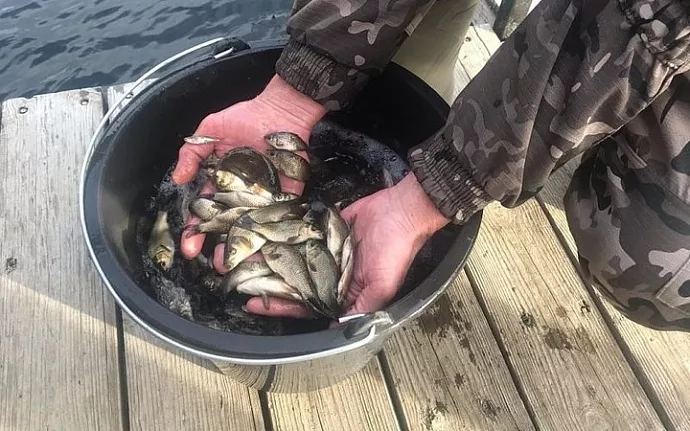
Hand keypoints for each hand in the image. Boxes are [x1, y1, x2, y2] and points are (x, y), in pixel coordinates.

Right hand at [172, 75, 326, 259]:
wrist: (280, 109)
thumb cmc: (246, 117)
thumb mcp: (209, 132)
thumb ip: (191, 155)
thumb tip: (177, 179)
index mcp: (222, 182)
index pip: (206, 211)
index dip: (196, 230)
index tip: (189, 246)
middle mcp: (242, 193)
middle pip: (229, 225)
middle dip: (219, 245)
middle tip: (214, 262)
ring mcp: (264, 196)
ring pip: (252, 227)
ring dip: (245, 246)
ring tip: (236, 263)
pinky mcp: (286, 194)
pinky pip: (280, 217)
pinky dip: (274, 233)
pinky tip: (264, 250)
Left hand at [243, 173, 449, 318]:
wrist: (403, 211)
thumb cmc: (396, 250)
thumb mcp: (382, 287)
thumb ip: (360, 309)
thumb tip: (336, 331)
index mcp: (342, 290)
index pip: (305, 303)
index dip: (281, 306)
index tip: (254, 305)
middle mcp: (330, 272)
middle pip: (292, 281)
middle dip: (266, 283)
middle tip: (238, 281)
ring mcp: (325, 249)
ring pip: (291, 258)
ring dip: (269, 259)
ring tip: (243, 258)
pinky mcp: (324, 228)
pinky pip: (299, 234)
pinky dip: (282, 236)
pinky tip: (262, 236)